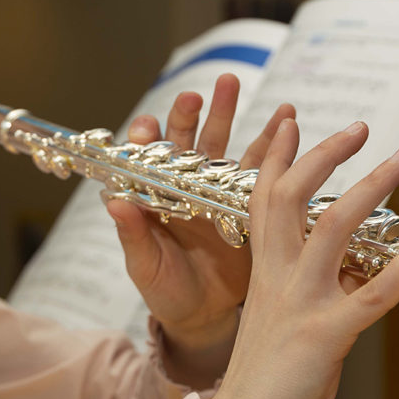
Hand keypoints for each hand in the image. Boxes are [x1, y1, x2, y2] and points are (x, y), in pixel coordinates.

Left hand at [106, 74, 293, 386]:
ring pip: (221, 144)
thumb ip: (132, 234)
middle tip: (195, 95)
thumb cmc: (165, 291)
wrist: (205, 317)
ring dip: (226, 112)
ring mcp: (216, 190)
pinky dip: (273, 143)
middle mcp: (184, 186)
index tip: (148, 125)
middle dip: (188, 114)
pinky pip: (261, 167)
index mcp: (154, 196)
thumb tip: (113, 201)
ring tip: (233, 82)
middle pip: (184, 140)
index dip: (146, 139)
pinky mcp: (248, 201)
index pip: (146, 158)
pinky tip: (285, 118)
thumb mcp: (145, 266)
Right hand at [206, 119, 398, 398]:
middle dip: (324, 155)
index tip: (291, 121)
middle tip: (360, 127)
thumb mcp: (275, 318)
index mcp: (261, 271)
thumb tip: (345, 270)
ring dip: (371, 187)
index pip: (264, 199)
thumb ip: (300, 287)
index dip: (279, 157)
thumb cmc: (259, 377)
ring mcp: (301, 301)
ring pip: (333, 227)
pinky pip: (370, 296)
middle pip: (292, 196)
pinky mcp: (326, 334)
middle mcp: (277, 276)